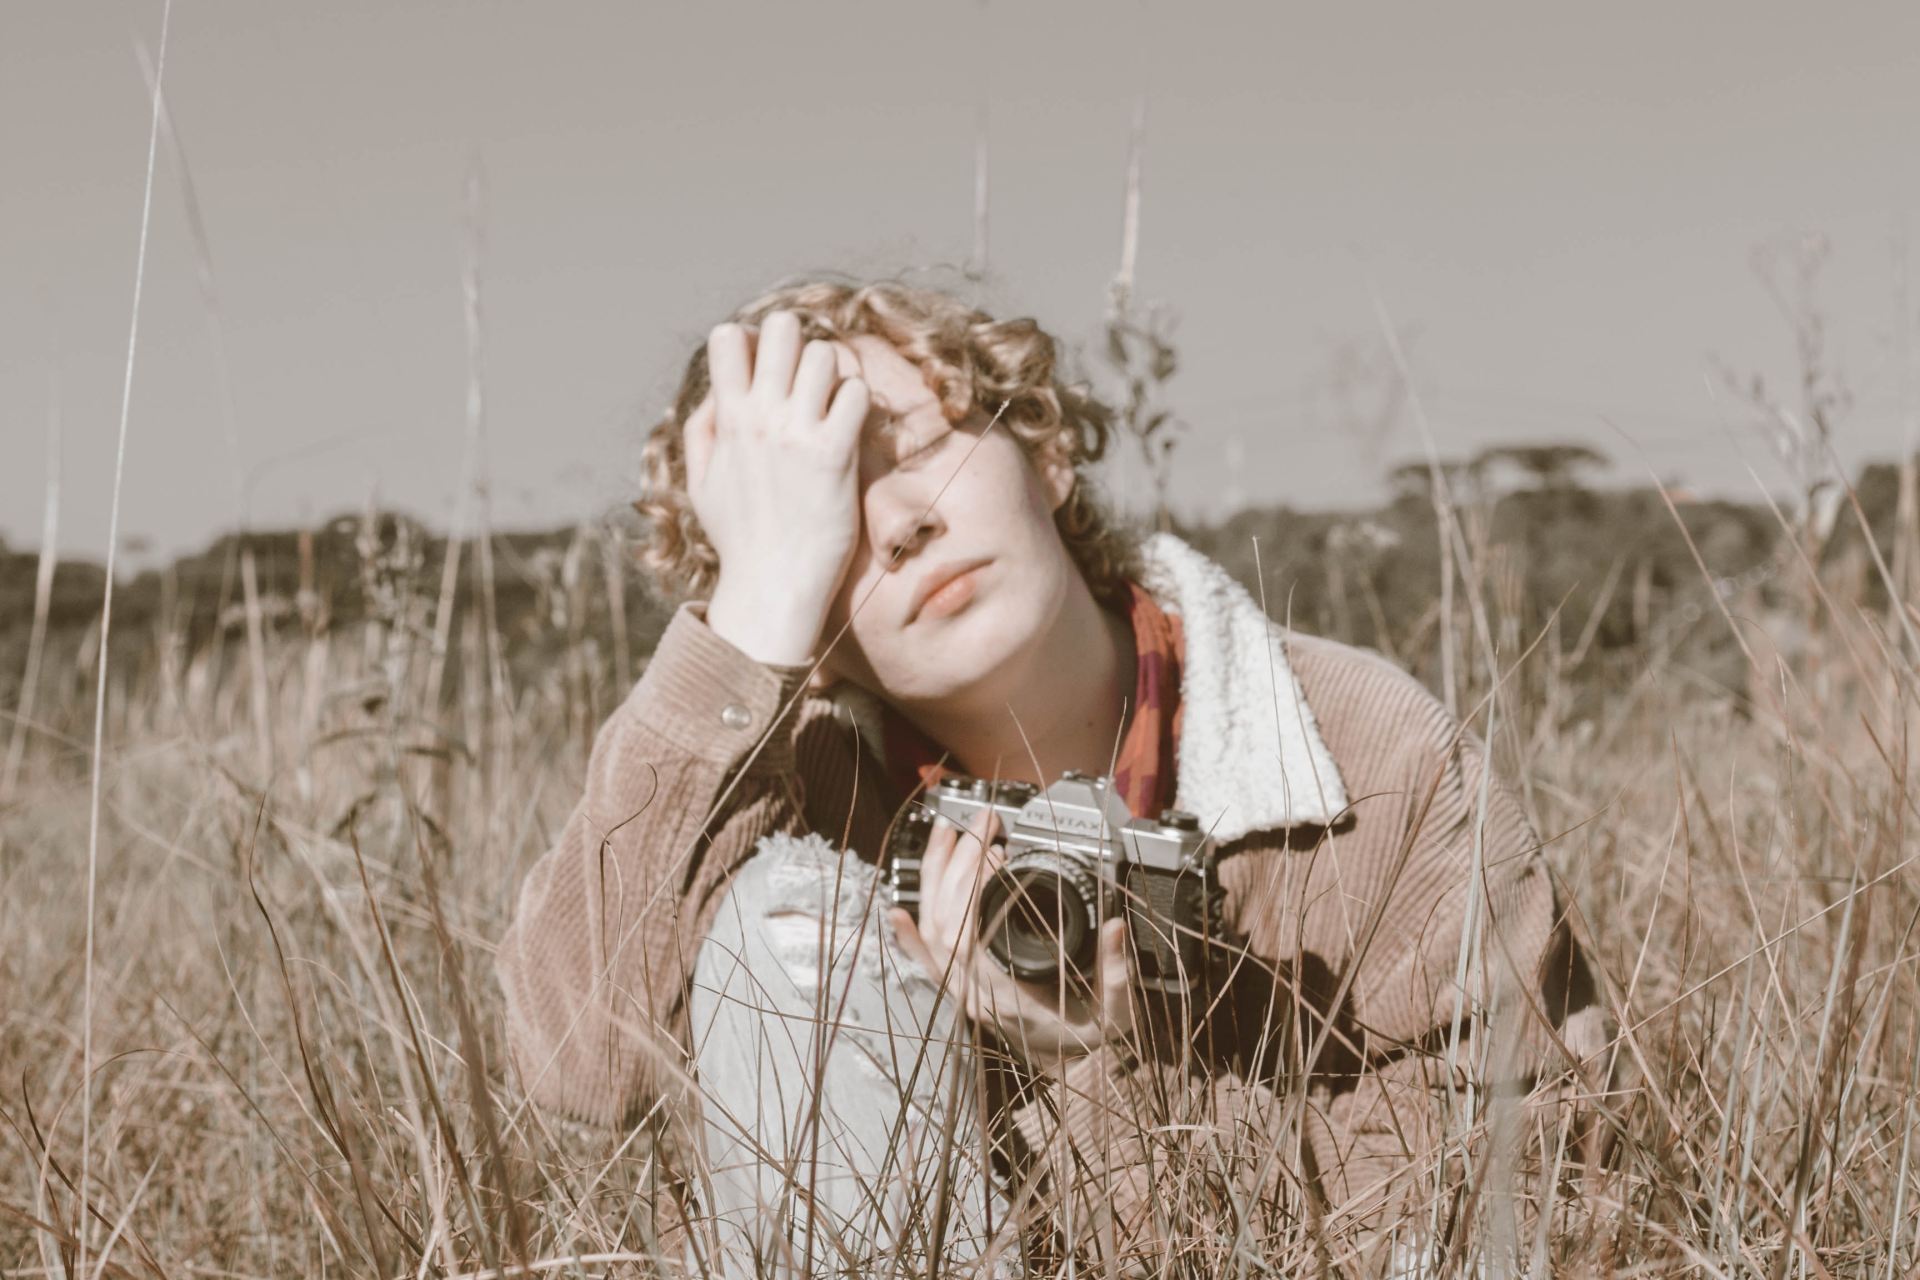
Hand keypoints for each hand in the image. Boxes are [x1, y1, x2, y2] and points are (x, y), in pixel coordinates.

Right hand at [689, 310, 869, 666]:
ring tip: (830, 406)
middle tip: (804, 380)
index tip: (764, 371)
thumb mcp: (701, 482)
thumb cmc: (740, 537)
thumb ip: (703, 429)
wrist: (773, 585)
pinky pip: (856, 393)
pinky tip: (850, 429)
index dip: (752, 342)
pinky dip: (858, 403)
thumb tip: (719, 391)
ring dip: (832, 373)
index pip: (728, 336)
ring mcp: (798, 433)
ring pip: (824, 354)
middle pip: (782, 328)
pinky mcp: (834, 454)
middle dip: (796, 344)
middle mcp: (761, 417)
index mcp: (727, 419)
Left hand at [890, 804, 1136, 1071]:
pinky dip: (906, 937)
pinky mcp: (962, 993)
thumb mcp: (1115, 1011)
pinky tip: (895, 911)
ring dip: (933, 881)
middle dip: (957, 866)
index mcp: (1009, 991)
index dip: (975, 887)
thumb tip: (1116, 928)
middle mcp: (977, 991)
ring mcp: (964, 992)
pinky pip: (925, 964)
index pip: (976, 932)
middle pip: (946, 921)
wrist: (1075, 1079)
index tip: (996, 849)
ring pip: (931, 932)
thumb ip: (1116, 973)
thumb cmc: (1091, 1042)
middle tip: (980, 825)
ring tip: (946, 836)